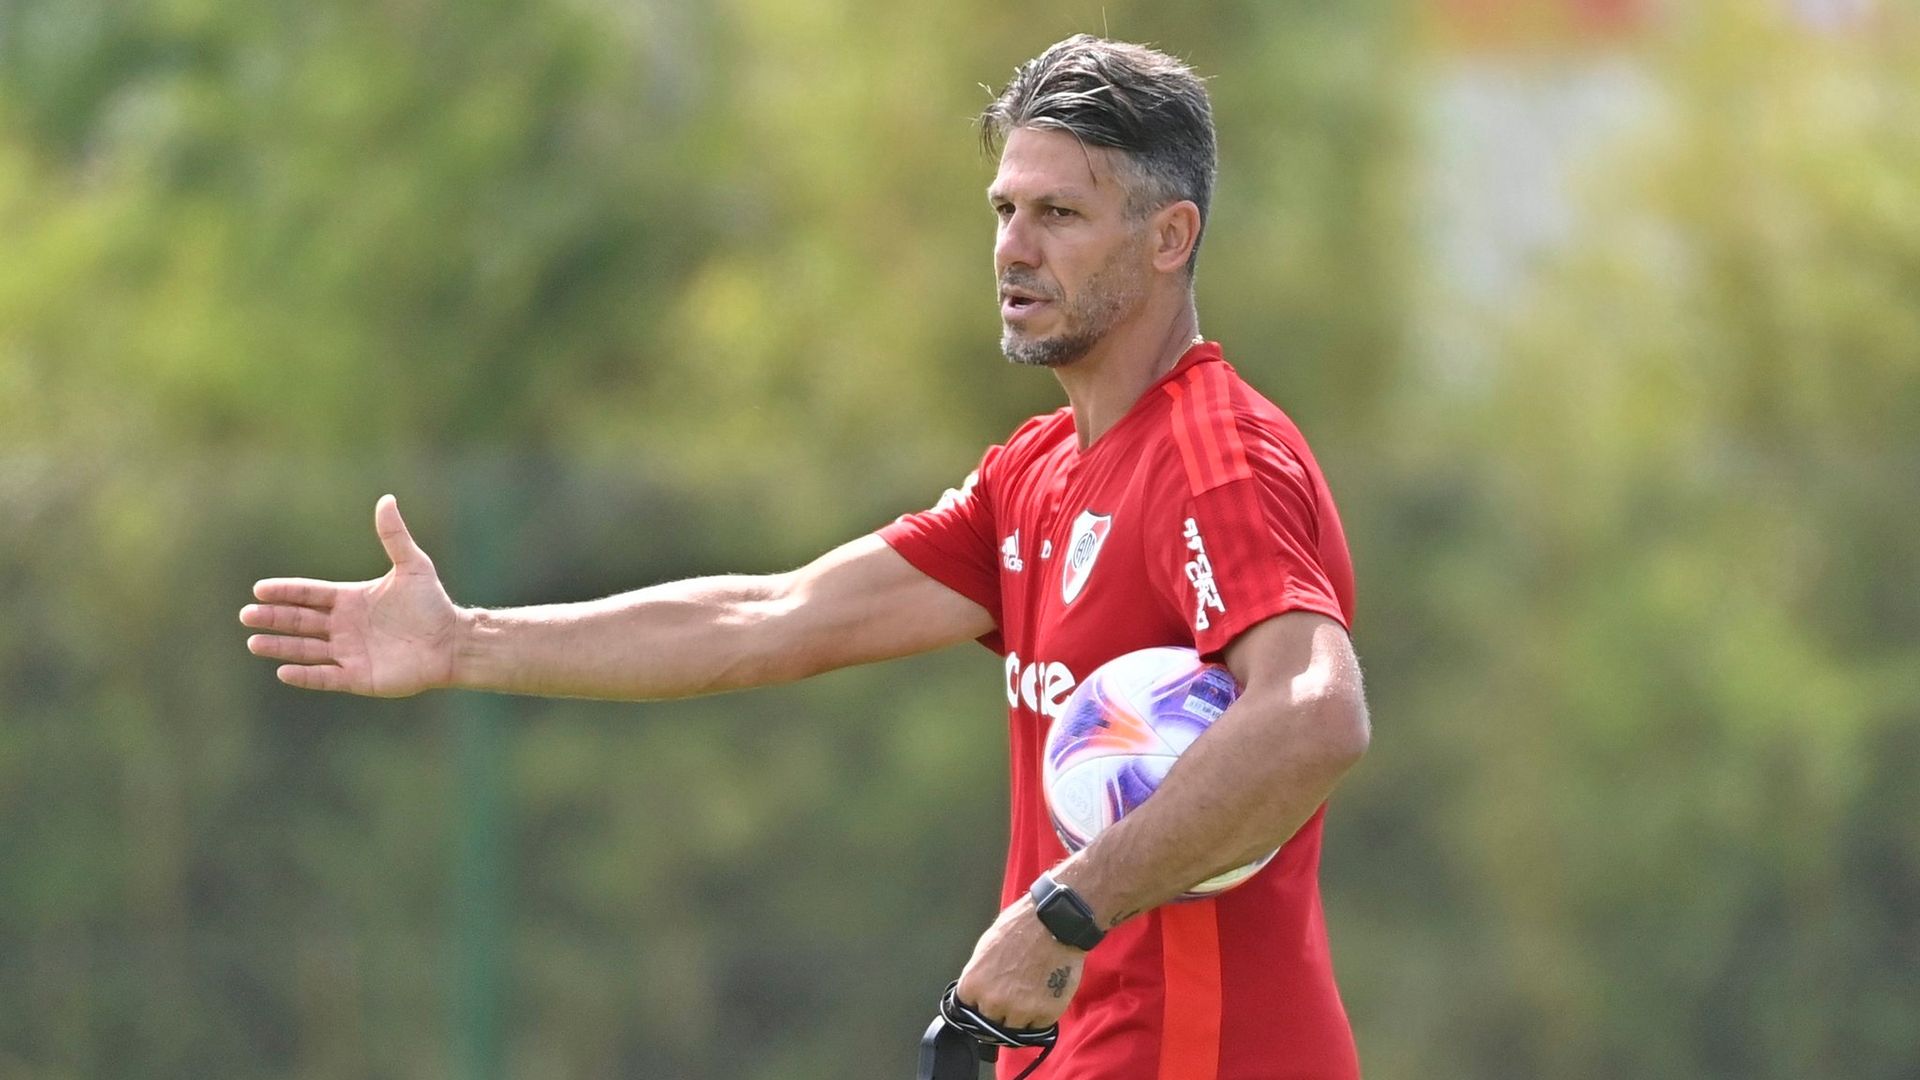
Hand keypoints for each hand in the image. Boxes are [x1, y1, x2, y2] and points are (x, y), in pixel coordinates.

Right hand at [241, 495, 459, 695]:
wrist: (451, 641)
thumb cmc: (432, 604)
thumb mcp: (412, 566)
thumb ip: (394, 536)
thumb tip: (387, 499)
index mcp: (350, 599)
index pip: (309, 595)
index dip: (285, 592)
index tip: (259, 589)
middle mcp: (344, 626)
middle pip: (300, 621)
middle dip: (274, 618)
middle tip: (246, 615)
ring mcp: (349, 653)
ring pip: (306, 649)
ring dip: (281, 646)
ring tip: (254, 642)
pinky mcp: (358, 677)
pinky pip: (325, 677)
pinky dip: (305, 675)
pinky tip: (283, 671)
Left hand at [954, 896, 1084, 1030]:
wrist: (1055, 921)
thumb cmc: (1020, 926)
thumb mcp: (986, 947)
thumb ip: (980, 976)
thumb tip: (979, 992)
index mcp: (973, 985)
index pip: (968, 1011)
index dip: (979, 1006)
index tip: (986, 1004)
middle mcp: (993, 1002)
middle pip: (990, 1025)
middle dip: (999, 1014)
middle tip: (1011, 1000)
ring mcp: (1020, 1011)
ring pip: (1014, 1031)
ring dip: (1020, 1020)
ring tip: (1029, 999)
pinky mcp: (1046, 1014)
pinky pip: (1038, 1028)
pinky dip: (1040, 1018)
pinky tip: (1044, 998)